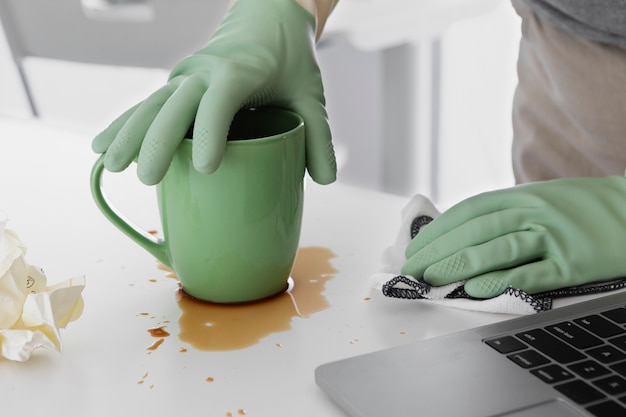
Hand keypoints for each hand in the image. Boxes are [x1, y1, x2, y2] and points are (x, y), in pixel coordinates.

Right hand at [92, 0, 335, 185]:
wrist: (269, 18)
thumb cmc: (291, 59)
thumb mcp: (311, 95)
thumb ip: (319, 136)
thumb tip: (325, 181)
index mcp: (239, 71)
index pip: (220, 102)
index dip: (212, 132)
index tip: (206, 167)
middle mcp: (204, 72)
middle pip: (174, 107)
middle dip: (158, 142)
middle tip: (148, 179)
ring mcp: (186, 77)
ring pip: (151, 105)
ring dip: (129, 134)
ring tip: (109, 164)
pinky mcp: (177, 85)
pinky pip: (145, 106)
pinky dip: (123, 125)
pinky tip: (100, 147)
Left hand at [401, 176, 625, 297]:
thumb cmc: (580, 209)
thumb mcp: (539, 199)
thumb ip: (503, 213)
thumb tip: (457, 236)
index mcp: (522, 194)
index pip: (468, 212)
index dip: (437, 231)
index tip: (414, 249)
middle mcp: (534, 211)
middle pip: (475, 231)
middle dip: (437, 251)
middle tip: (412, 270)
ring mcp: (554, 236)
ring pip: (497, 249)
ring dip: (459, 265)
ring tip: (431, 280)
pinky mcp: (573, 264)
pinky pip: (531, 273)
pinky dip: (501, 281)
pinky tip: (475, 290)